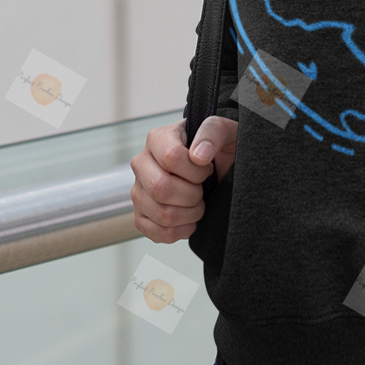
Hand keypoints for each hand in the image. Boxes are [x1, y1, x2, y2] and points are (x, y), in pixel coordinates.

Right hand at [129, 114, 237, 243]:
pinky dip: (181, 231)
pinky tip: (189, 218)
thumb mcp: (225, 131)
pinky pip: (159, 233)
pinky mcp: (141, 216)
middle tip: (202, 189)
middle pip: (160, 188)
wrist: (220, 170)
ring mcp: (139, 192)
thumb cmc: (219, 149)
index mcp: (158, 139)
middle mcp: (142, 164)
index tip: (207, 169)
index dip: (196, 170)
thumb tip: (198, 156)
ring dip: (190, 213)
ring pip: (162, 214)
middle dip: (192, 194)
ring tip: (198, 203)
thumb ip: (213, 132)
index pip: (171, 157)